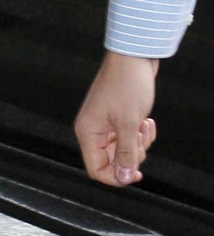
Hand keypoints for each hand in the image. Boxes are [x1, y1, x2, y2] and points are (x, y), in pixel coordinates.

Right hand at [74, 51, 158, 186]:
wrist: (134, 57)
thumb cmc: (128, 85)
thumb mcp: (130, 124)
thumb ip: (126, 153)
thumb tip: (123, 177)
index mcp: (88, 132)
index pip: (96, 170)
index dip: (116, 177)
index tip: (136, 172)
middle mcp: (92, 129)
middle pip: (111, 161)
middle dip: (132, 156)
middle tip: (140, 138)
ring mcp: (104, 123)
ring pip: (122, 150)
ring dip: (139, 144)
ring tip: (144, 126)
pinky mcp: (115, 118)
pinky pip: (128, 138)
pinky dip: (140, 135)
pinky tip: (147, 122)